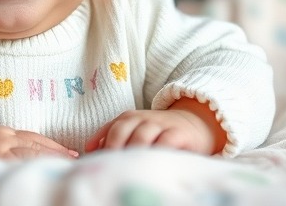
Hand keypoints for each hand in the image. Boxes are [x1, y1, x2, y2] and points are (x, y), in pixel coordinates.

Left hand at [85, 99, 225, 154]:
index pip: (111, 128)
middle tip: (111, 165)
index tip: (94, 159)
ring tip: (128, 166)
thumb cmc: (158, 132)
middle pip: (123, 129)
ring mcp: (161, 125)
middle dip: (115, 147)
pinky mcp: (178, 134)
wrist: (194, 124)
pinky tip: (151, 162)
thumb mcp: (135, 130)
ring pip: (142, 134)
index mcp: (129, 118)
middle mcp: (143, 119)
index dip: (102, 143)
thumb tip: (90, 149)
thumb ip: (114, 137)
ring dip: (133, 149)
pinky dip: (157, 150)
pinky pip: (165, 141)